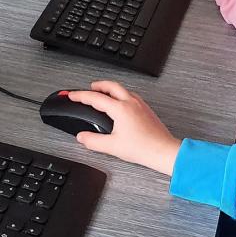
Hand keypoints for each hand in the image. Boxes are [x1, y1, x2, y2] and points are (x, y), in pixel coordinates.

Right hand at [65, 81, 180, 174]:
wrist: (163, 151)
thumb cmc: (143, 148)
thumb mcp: (112, 147)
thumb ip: (93, 141)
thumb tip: (82, 137)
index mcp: (120, 109)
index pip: (95, 97)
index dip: (81, 96)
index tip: (73, 95)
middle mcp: (131, 103)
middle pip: (111, 86)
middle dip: (97, 85)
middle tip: (88, 88)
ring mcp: (140, 105)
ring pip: (122, 89)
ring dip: (110, 88)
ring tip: (103, 93)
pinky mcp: (146, 109)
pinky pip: (130, 95)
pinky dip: (120, 94)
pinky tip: (120, 103)